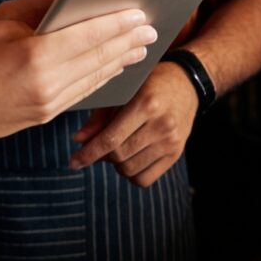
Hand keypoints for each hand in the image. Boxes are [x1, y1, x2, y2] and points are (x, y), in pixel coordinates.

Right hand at [0, 7, 155, 147]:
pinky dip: (102, 77)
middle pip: (98, 58)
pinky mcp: (46, 116)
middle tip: (152, 27)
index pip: (87, 36)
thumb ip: (39, 3)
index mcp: (35, 56)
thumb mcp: (1, 20)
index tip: (139, 12)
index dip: (116, 23)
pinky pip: (83, 92)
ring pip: (95, 78)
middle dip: (128, 41)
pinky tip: (115, 66)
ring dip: (121, 61)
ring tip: (141, 45)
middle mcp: (46, 84)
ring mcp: (47, 104)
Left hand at [68, 62, 198, 187]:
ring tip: (116, 148)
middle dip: (101, 155)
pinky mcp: (176, 154)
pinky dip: (130, 174)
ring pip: (129, 170)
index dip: (88, 153)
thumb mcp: (125, 88)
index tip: (73, 162)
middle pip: (119, 155)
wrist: (187, 82)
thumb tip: (78, 139)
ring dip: (115, 164)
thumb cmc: (150, 81)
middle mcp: (161, 124)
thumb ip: (100, 115)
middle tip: (97, 146)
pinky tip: (129, 158)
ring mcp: (171, 141)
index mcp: (146, 103)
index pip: (111, 138)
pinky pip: (145, 179)